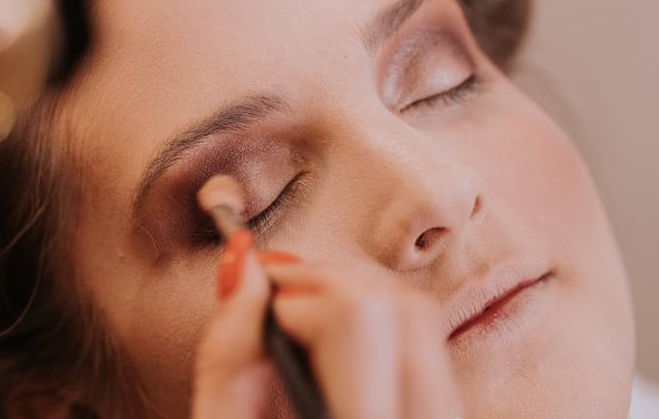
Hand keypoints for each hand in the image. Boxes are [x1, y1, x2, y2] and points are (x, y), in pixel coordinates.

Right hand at [191, 248, 462, 418]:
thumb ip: (228, 357)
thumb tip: (242, 266)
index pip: (358, 316)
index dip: (296, 295)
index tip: (260, 308)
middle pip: (404, 306)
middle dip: (330, 284)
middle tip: (280, 304)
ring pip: (421, 319)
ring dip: (353, 299)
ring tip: (302, 323)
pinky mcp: (442, 416)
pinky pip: (426, 345)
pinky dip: (376, 324)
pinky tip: (332, 344)